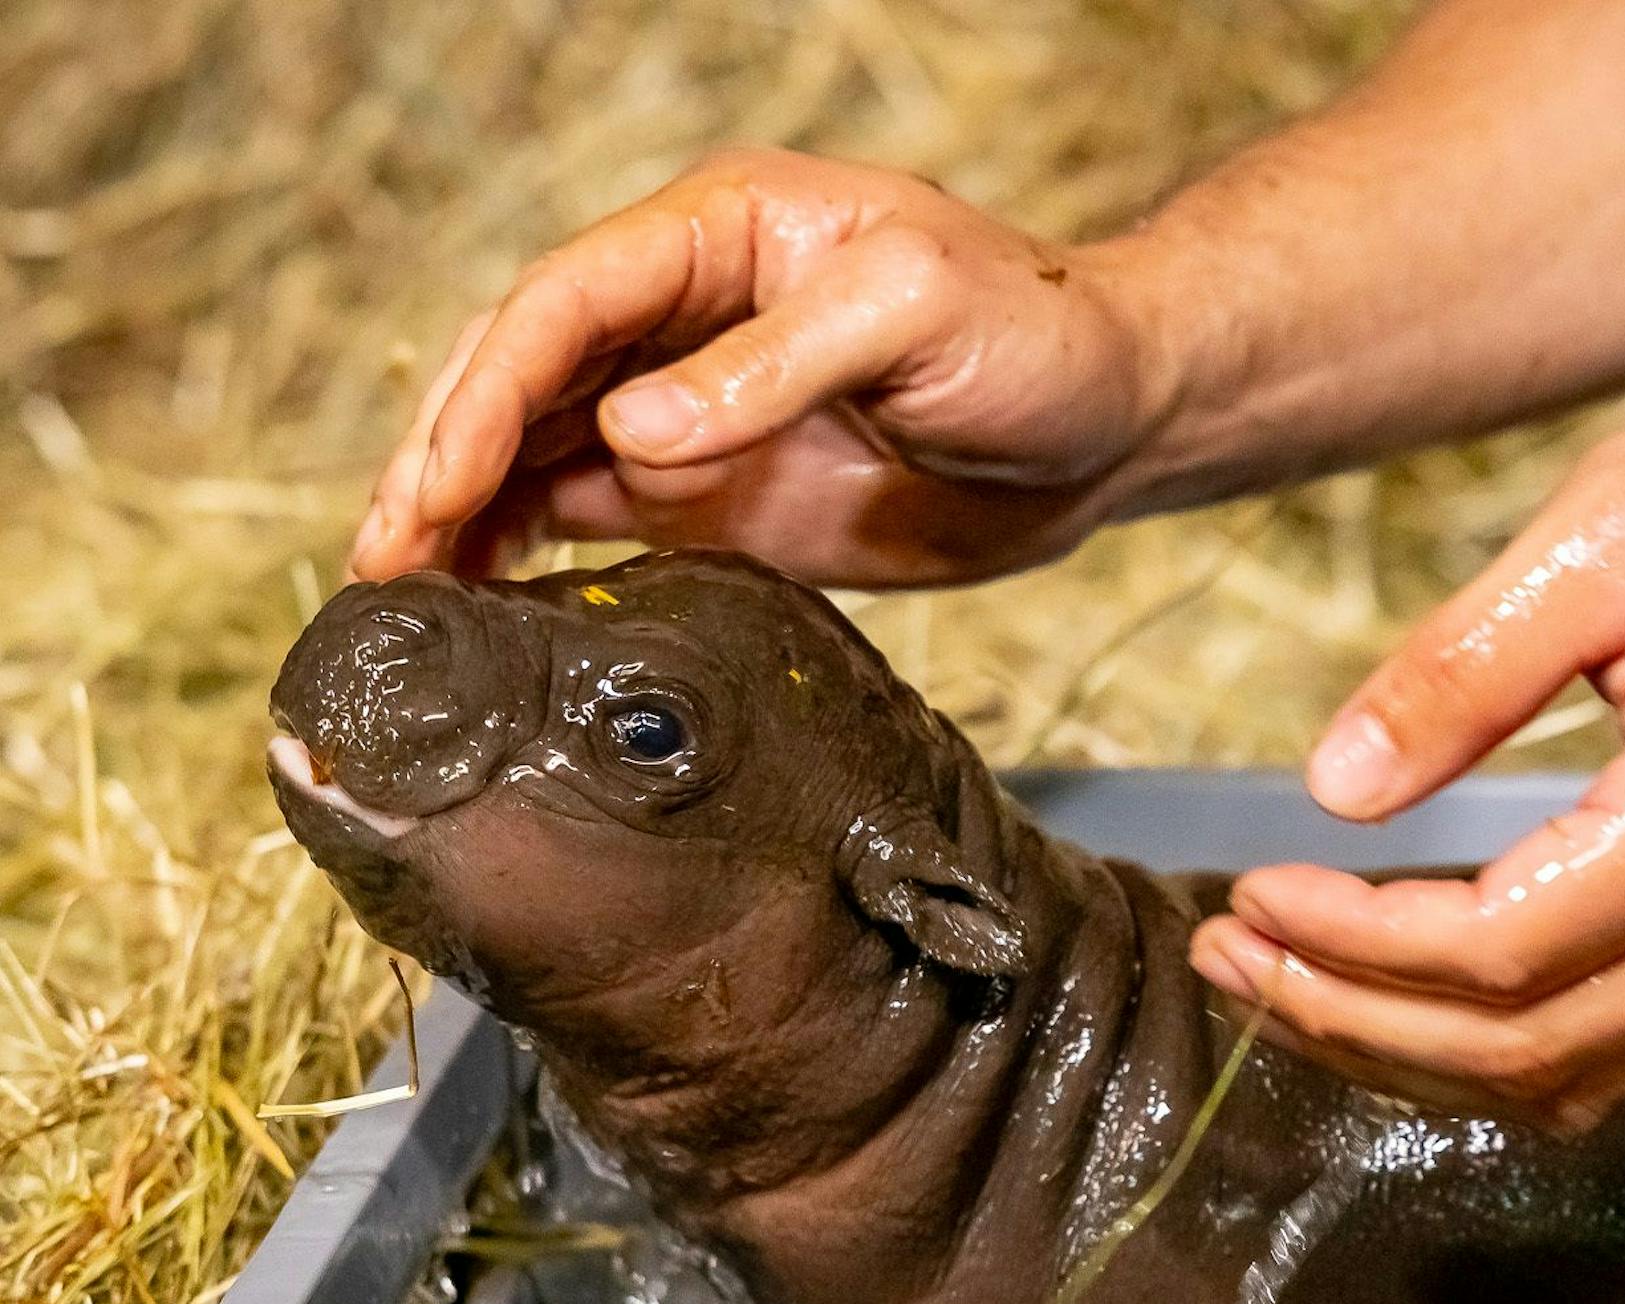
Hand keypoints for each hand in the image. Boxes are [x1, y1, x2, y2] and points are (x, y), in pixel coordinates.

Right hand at [348, 149, 1173, 588]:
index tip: (436, 484)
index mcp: (718, 235)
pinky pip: (595, 519)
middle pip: (523, 376)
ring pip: (539, 452)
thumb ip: (773, 366)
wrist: (1102, 423)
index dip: (487, 392)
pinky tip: (484, 602)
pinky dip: (529, 555)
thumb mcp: (916, 314)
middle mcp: (684, 320)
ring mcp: (694, 413)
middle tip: (378, 556)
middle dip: (441, 458)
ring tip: (398, 593)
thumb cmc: (1034, 336)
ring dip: (464, 515)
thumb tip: (630, 431)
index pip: (564, 303)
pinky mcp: (716, 496)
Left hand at [1193, 380, 1624, 1127]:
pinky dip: (1466, 1046)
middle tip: (1223, 953)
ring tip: (1270, 974)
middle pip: (1514, 1044)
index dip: (1351, 945)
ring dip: (1389, 1047)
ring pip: (1548, 1077)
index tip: (1250, 893)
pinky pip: (1591, 1056)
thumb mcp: (1606, 532)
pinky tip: (1378, 989)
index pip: (1499, 951)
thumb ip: (1463, 667)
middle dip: (1342, 1013)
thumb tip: (1333, 791)